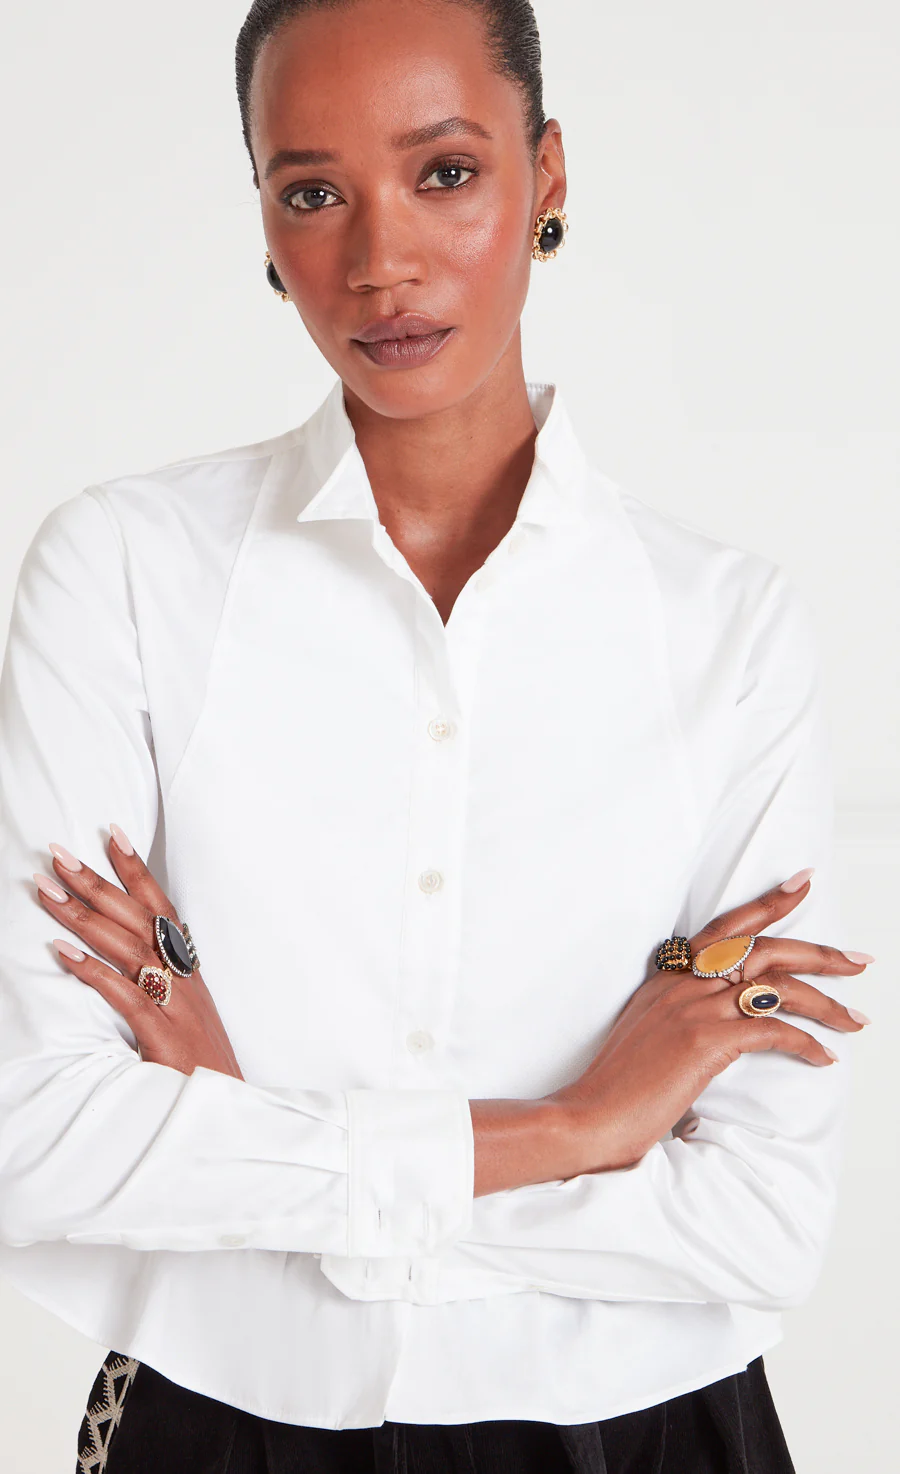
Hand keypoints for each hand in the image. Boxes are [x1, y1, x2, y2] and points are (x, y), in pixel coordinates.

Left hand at [34, 827, 242, 1079]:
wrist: (230, 1113)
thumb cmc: (202, 1068)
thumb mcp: (186, 1018)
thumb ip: (162, 987)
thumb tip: (126, 961)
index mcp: (190, 971)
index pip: (161, 908)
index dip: (137, 870)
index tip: (111, 833)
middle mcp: (185, 979)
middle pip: (137, 919)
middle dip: (96, 882)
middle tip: (59, 853)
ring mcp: (176, 1006)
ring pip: (126, 947)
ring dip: (83, 916)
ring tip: (46, 890)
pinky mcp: (164, 1036)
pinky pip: (124, 995)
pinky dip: (93, 972)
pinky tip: (62, 954)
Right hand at [548, 871, 870, 1173]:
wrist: (590, 1114)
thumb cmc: (617, 1086)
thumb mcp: (647, 1033)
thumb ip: (680, 1014)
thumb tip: (719, 1018)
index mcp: (667, 977)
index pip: (726, 928)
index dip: (767, 904)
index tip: (802, 884)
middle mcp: (683, 984)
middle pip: (763, 950)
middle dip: (818, 952)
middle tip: (858, 959)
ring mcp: (693, 1009)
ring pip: (777, 988)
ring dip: (826, 1003)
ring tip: (856, 1019)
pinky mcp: (705, 1041)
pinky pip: (773, 1031)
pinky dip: (805, 1043)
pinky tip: (823, 1057)